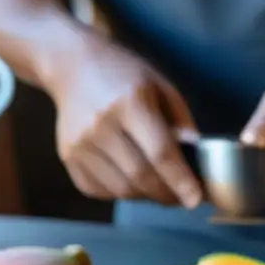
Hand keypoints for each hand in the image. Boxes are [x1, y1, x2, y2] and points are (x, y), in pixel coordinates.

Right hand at [50, 38, 202, 206]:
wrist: (72, 65)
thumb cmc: (125, 76)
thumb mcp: (162, 88)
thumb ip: (182, 124)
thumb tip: (196, 162)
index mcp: (131, 103)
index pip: (160, 153)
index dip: (181, 181)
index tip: (196, 199)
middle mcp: (101, 124)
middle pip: (140, 176)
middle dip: (167, 195)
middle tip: (182, 198)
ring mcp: (80, 142)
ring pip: (120, 189)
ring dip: (145, 196)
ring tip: (159, 189)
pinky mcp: (67, 155)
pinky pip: (99, 190)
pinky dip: (121, 193)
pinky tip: (132, 182)